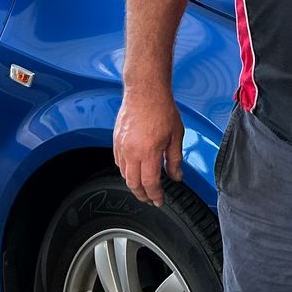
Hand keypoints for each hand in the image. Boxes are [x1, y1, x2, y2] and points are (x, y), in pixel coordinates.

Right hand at [114, 86, 184, 204]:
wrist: (145, 90)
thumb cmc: (161, 108)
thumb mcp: (176, 136)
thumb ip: (175, 160)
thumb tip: (176, 176)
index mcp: (148, 152)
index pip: (150, 184)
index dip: (155, 196)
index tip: (159, 201)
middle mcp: (132, 151)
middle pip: (133, 183)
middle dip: (142, 195)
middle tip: (150, 199)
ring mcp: (121, 146)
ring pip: (123, 174)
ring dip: (133, 183)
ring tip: (143, 186)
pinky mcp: (116, 139)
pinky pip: (118, 161)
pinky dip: (125, 170)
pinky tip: (133, 170)